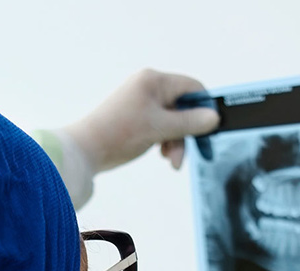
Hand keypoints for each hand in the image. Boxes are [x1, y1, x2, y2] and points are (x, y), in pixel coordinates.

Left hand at [62, 69, 220, 173]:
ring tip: (171, 160)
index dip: (204, 108)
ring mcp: (141, 101)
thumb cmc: (119, 133)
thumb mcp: (161, 129)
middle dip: (186, 132)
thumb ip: (191, 123)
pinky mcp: (136, 116)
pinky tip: (161, 154)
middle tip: (186, 154)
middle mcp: (148, 86)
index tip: (209, 130)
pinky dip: (164, 140)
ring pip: (172, 120)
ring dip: (175, 141)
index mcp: (154, 81)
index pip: (193, 88)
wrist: (86, 149)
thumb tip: (214, 118)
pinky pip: (160, 125)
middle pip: (183, 106)